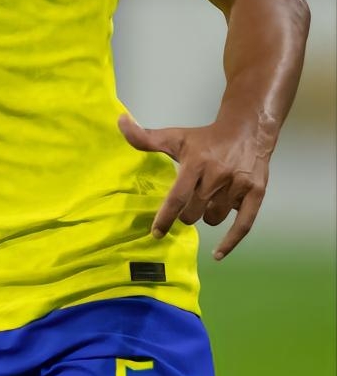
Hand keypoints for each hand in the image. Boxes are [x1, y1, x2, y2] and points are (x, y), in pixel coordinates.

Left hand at [118, 114, 270, 259]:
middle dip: (187, 214)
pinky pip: (243, 225)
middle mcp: (218, 174)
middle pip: (194, 212)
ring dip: (207, 217)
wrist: (247, 130)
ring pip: (215, 219)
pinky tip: (217, 254)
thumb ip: (145, 137)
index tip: (156, 233)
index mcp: (196, 162)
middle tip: (188, 204)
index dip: (165, 217)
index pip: (178, 196)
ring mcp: (238, 185)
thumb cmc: (206, 138)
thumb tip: (120, 121)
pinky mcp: (256, 194)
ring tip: (208, 201)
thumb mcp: (175, 137)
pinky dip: (230, 242)